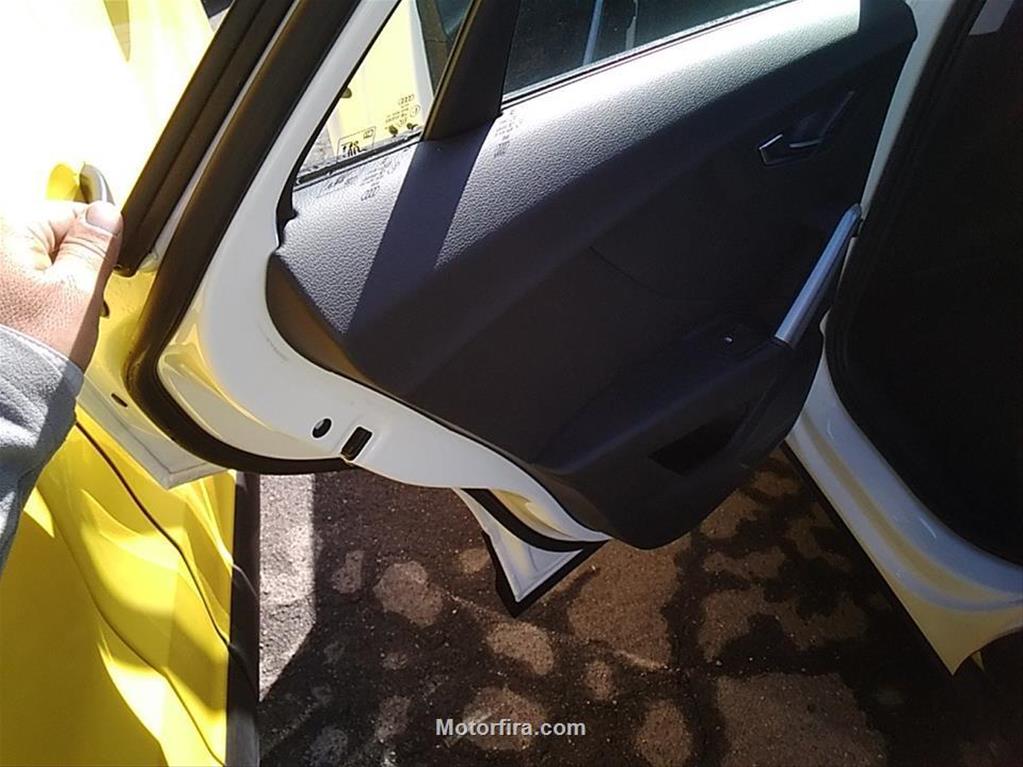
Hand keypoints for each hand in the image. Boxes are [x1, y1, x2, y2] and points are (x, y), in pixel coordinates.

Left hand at [0, 201, 121, 369]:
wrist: (7, 396)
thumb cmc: (34, 350)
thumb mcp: (79, 290)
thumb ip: (94, 245)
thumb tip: (105, 214)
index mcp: (8, 233)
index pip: (69, 213)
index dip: (98, 240)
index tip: (110, 264)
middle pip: (50, 238)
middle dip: (76, 264)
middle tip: (85, 298)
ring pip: (38, 264)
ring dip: (58, 284)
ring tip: (63, 317)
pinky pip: (22, 286)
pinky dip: (38, 300)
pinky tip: (45, 324)